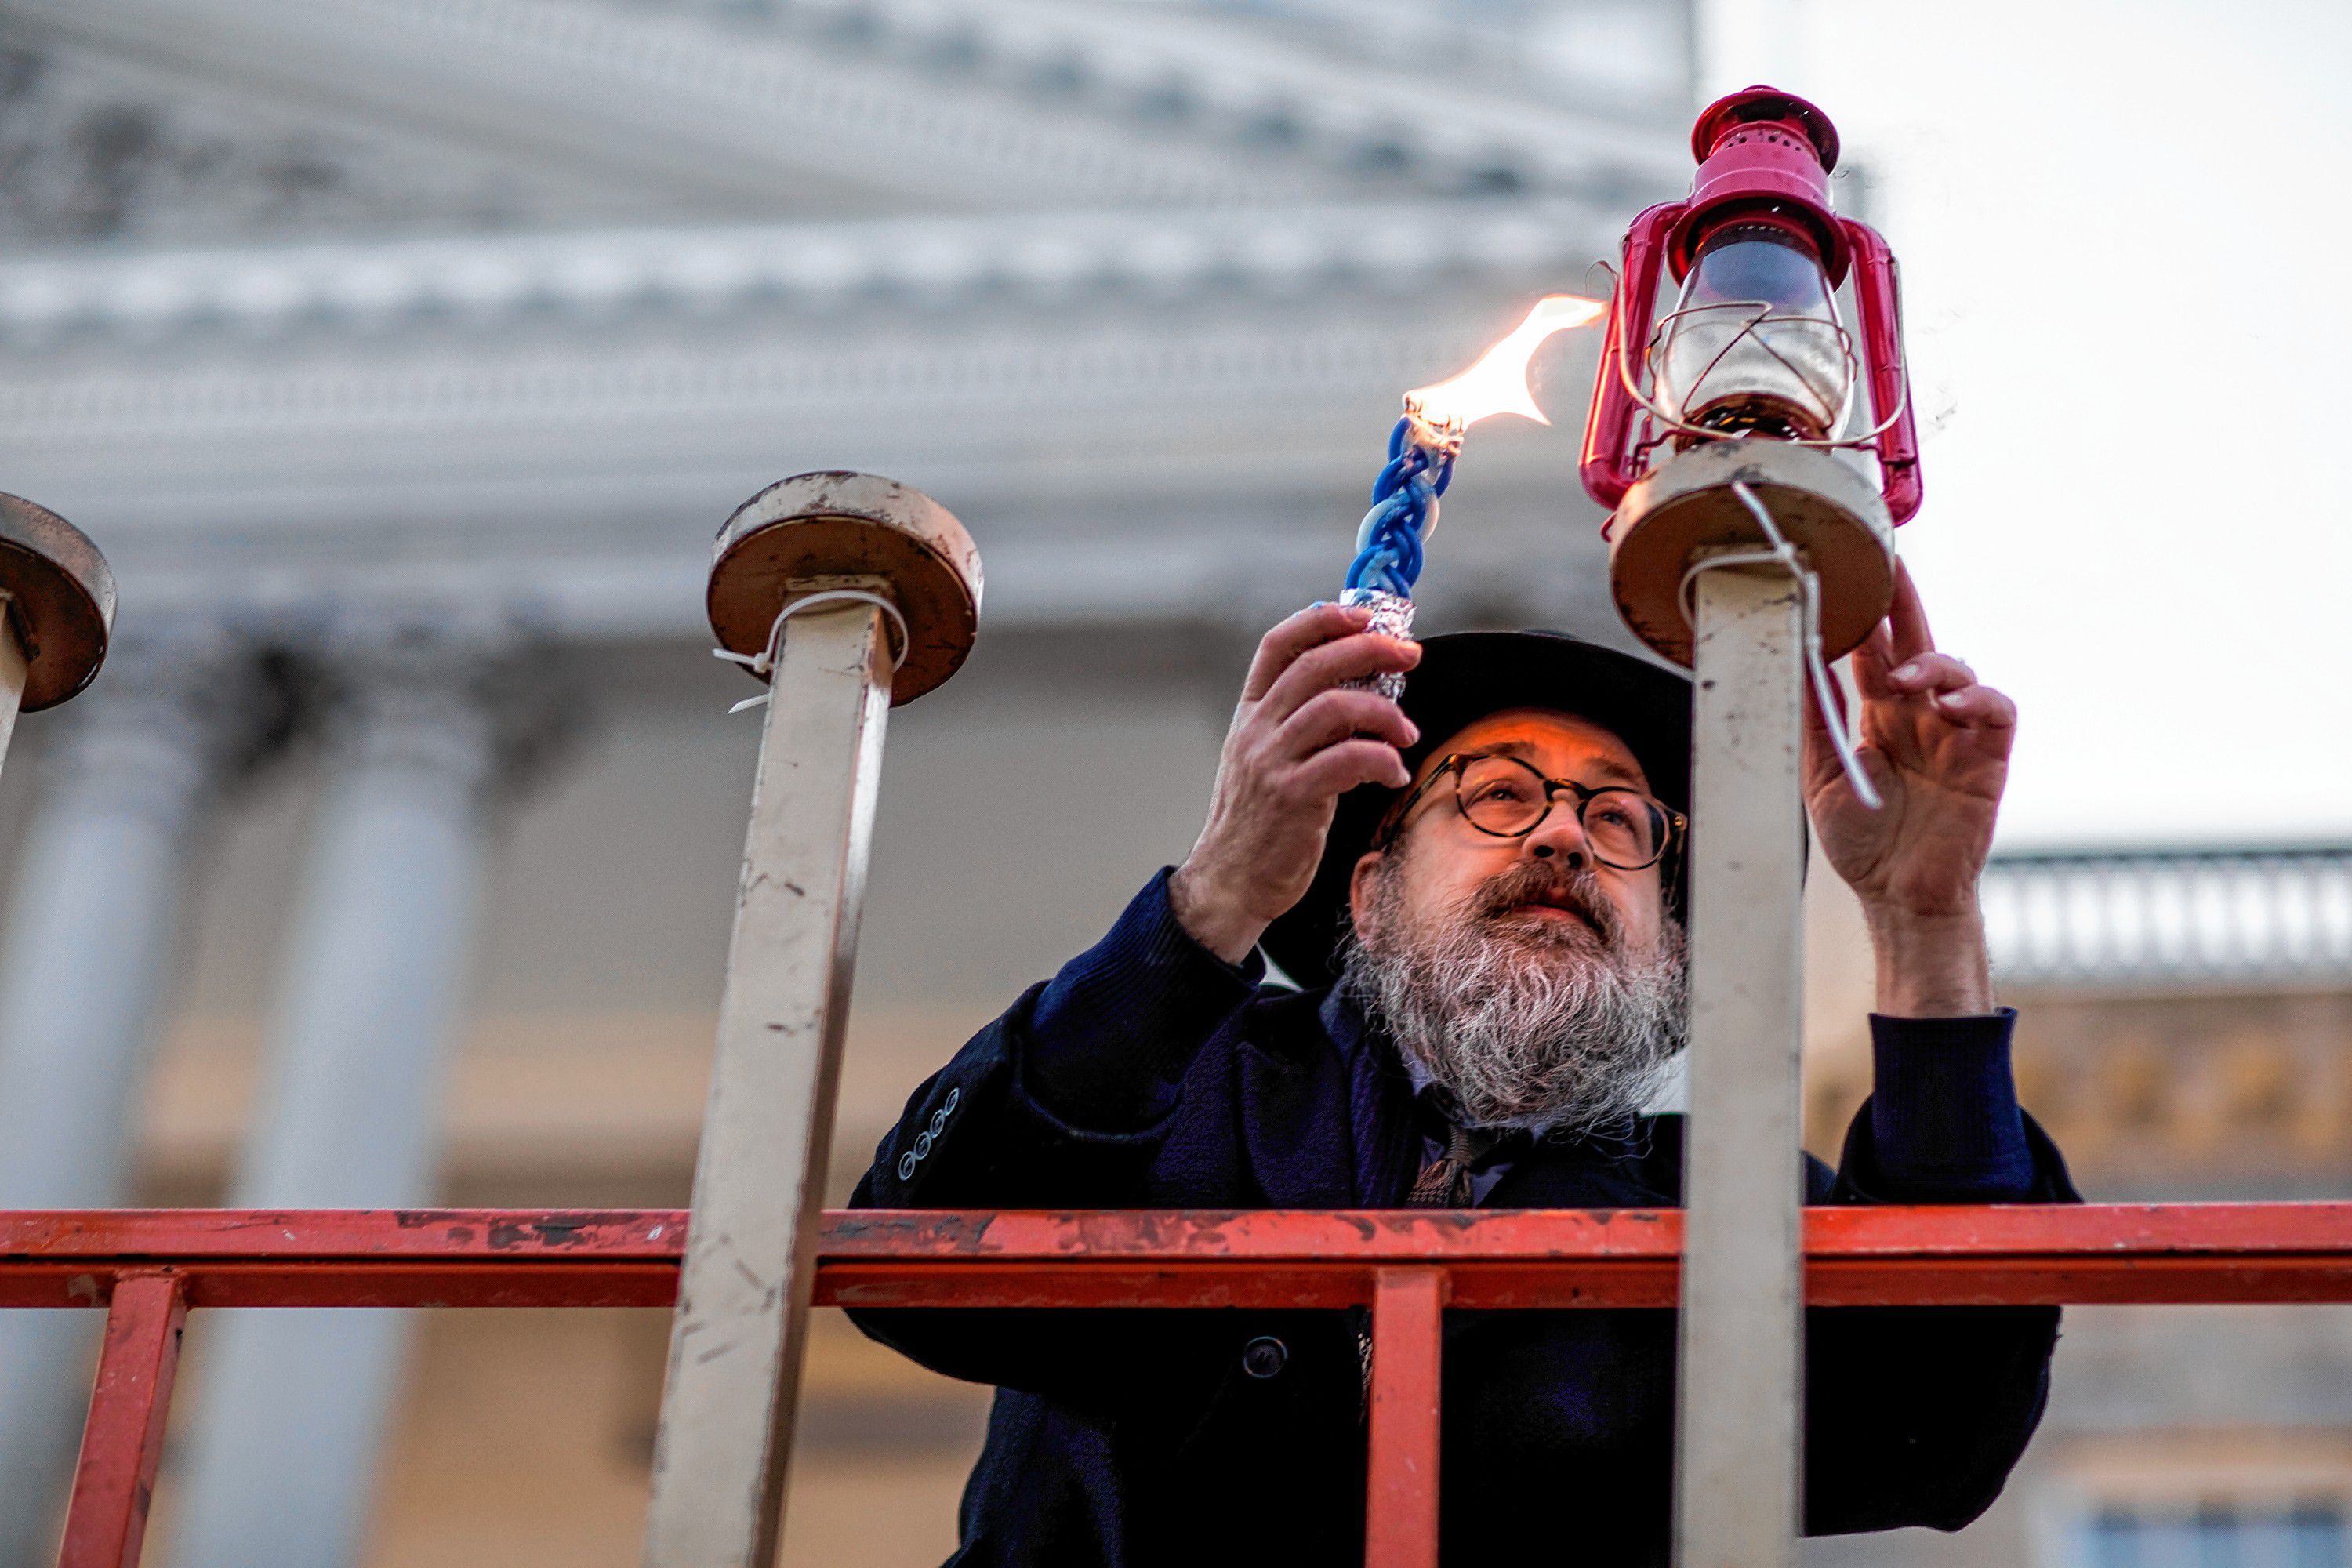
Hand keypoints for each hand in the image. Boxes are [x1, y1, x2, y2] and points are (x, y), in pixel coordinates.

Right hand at [1170, 604, 1420, 962]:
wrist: (1229, 881)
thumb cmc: (1259, 822)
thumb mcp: (1267, 760)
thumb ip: (1301, 724)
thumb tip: (1361, 691)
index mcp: (1250, 713)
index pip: (1279, 644)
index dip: (1323, 620)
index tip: (1365, 616)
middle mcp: (1256, 729)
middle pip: (1316, 665)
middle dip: (1370, 648)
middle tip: (1410, 654)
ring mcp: (1270, 761)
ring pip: (1335, 707)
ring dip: (1385, 712)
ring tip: (1407, 732)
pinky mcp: (1291, 796)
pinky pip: (1347, 760)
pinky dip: (1382, 760)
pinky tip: (1394, 773)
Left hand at [1802, 561, 2013, 1013]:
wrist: (1896, 896)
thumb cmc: (1861, 842)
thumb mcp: (1822, 775)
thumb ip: (1815, 720)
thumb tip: (1789, 660)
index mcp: (1877, 715)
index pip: (1871, 648)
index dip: (1864, 611)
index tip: (1846, 570)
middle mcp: (1917, 715)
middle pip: (1915, 642)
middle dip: (1904, 600)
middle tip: (1890, 560)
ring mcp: (1955, 734)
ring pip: (1957, 671)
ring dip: (1932, 663)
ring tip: (1902, 676)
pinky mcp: (1987, 760)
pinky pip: (1996, 713)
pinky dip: (1980, 700)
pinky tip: (1953, 706)